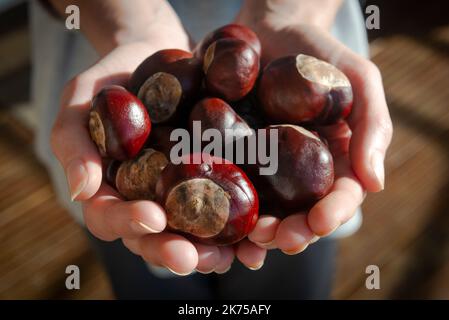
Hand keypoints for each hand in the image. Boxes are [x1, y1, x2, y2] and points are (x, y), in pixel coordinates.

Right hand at [51, 42, 266, 274]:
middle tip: (195, 258)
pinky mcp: (211, 178)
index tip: (153, 217)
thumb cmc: (111, 79)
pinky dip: (240, 226)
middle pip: (155, 237)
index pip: (111, 218)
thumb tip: (82, 191)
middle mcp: (146, 199)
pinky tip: (258, 233)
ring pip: (191, 233)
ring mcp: (179, 192)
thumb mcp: (80, 101)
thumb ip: (74, 142)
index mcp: (110, 190)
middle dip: (173, 250)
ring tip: (232, 256)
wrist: (154, 54)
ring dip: (210, 251)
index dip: (129, 223)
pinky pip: (224, 207)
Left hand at [243, 23, 392, 251]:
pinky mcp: (231, 154)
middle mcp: (298, 171)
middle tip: (278, 238)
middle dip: (293, 231)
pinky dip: (225, 204)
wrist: (268, 28)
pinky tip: (218, 217)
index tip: (319, 222)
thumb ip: (372, 125)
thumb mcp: (357, 78)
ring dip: (259, 230)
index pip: (339, 196)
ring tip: (251, 237)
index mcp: (333, 159)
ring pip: (265, 208)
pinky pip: (229, 183)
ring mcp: (263, 165)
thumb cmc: (318, 50)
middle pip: (300, 212)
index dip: (333, 213)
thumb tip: (375, 183)